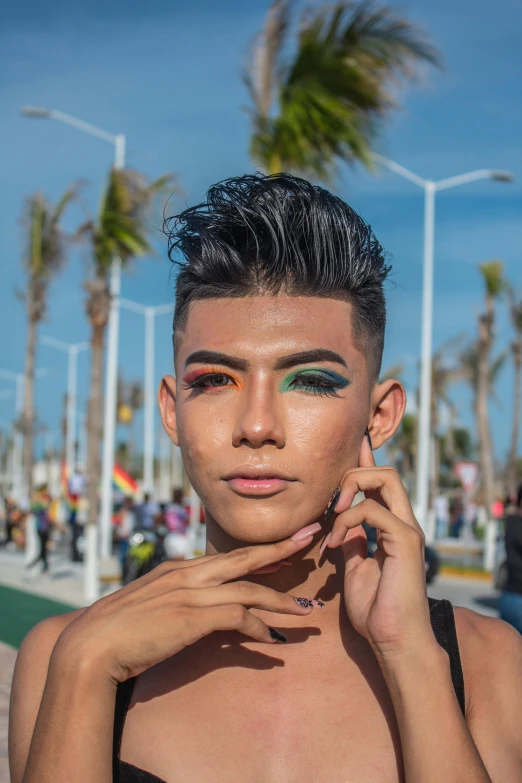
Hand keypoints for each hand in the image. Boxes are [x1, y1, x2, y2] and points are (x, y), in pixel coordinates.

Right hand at [54, 532, 320, 683]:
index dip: (258, 553)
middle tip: (311, 537)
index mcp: (178, 569)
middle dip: (280, 549)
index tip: (284, 549)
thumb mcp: (152, 607)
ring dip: (280, 600)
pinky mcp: (192, 617)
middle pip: (244, 558)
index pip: (227, 557)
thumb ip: (178, 602)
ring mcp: (190, 593)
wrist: (91, 646)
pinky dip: (258, 628)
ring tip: (307, 610)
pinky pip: (237, 618)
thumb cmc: (118, 631)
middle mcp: (187, 574)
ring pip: (248, 590)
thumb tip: (200, 610)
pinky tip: (274, 641)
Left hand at [324, 435, 435, 658]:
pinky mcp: (406, 541)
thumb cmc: (376, 611)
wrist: (393, 641)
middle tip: (332, 502)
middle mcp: (403, 524)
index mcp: (392, 528)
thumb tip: (339, 522)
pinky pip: (374, 510)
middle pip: (387, 472)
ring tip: (334, 515)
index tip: (355, 444)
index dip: (366, 462)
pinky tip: (336, 542)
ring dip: (352, 488)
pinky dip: (348, 520)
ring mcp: (407, 531)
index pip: (381, 484)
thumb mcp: (355, 567)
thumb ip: (351, 541)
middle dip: (354, 474)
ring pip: (387, 478)